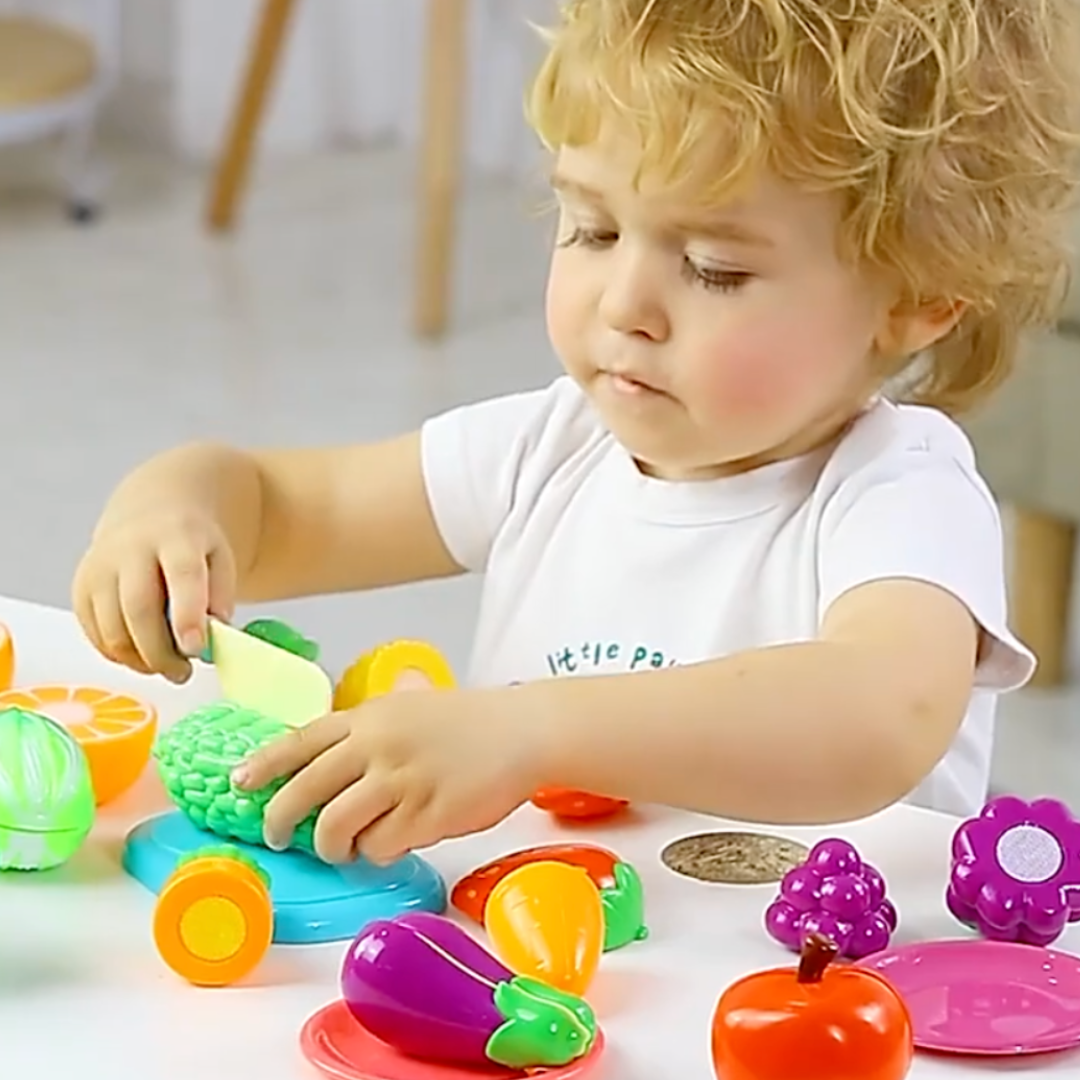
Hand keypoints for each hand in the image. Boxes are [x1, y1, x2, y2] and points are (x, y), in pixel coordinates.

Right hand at [72, 506, 236, 682]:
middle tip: (182, 673)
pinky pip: (95, 634)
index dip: (187, 616)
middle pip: (139, 609)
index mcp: (177, 536)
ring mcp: (100, 567)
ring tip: (167, 666)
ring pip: (112, 629)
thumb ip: (220, 597)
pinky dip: (119, 654)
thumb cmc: (191, 543)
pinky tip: (142, 654)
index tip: (195, 650)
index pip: (182, 576)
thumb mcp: (220, 558)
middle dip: (161, 652)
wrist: (150, 512)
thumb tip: (212, 639)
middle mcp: (131, 548)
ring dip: (140, 660)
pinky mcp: (81, 587)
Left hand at [232, 687, 542, 864]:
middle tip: (280, 837)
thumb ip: (374, 721)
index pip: (300, 742)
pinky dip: (379, 851)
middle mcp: (377, 747)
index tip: (238, 783)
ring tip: (345, 848)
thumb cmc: (471, 720)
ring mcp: (401, 782)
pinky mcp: (426, 815)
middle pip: (304, 793)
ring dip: (333, 847)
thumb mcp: (413, 704)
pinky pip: (380, 847)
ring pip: (336, 829)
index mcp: (369, 718)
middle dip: (281, 822)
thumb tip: (338, 744)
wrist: (522, 731)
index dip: (263, 765)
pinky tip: (394, 840)